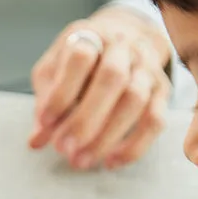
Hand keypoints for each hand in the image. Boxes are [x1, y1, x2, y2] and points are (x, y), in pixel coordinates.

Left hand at [29, 8, 170, 170]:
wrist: (124, 37)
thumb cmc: (78, 61)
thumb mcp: (53, 71)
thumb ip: (44, 102)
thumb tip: (36, 140)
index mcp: (91, 36)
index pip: (80, 57)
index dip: (61, 92)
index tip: (45, 122)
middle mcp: (123, 47)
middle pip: (112, 79)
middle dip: (85, 119)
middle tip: (63, 149)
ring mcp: (146, 67)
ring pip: (135, 100)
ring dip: (106, 136)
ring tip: (80, 161)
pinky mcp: (161, 91)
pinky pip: (155, 120)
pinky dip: (134, 145)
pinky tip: (110, 162)